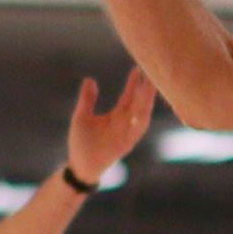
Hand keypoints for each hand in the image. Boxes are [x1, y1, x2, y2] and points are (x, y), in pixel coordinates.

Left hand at [66, 68, 155, 183]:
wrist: (80, 166)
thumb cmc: (81, 143)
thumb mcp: (81, 117)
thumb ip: (87, 99)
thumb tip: (89, 79)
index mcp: (117, 116)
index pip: (130, 96)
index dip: (134, 82)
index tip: (138, 67)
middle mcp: (126, 124)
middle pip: (140, 103)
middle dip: (147, 88)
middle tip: (152, 71)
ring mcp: (127, 134)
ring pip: (142, 114)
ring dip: (147, 101)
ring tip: (151, 85)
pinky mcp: (126, 144)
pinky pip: (136, 131)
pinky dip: (141, 120)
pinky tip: (144, 108)